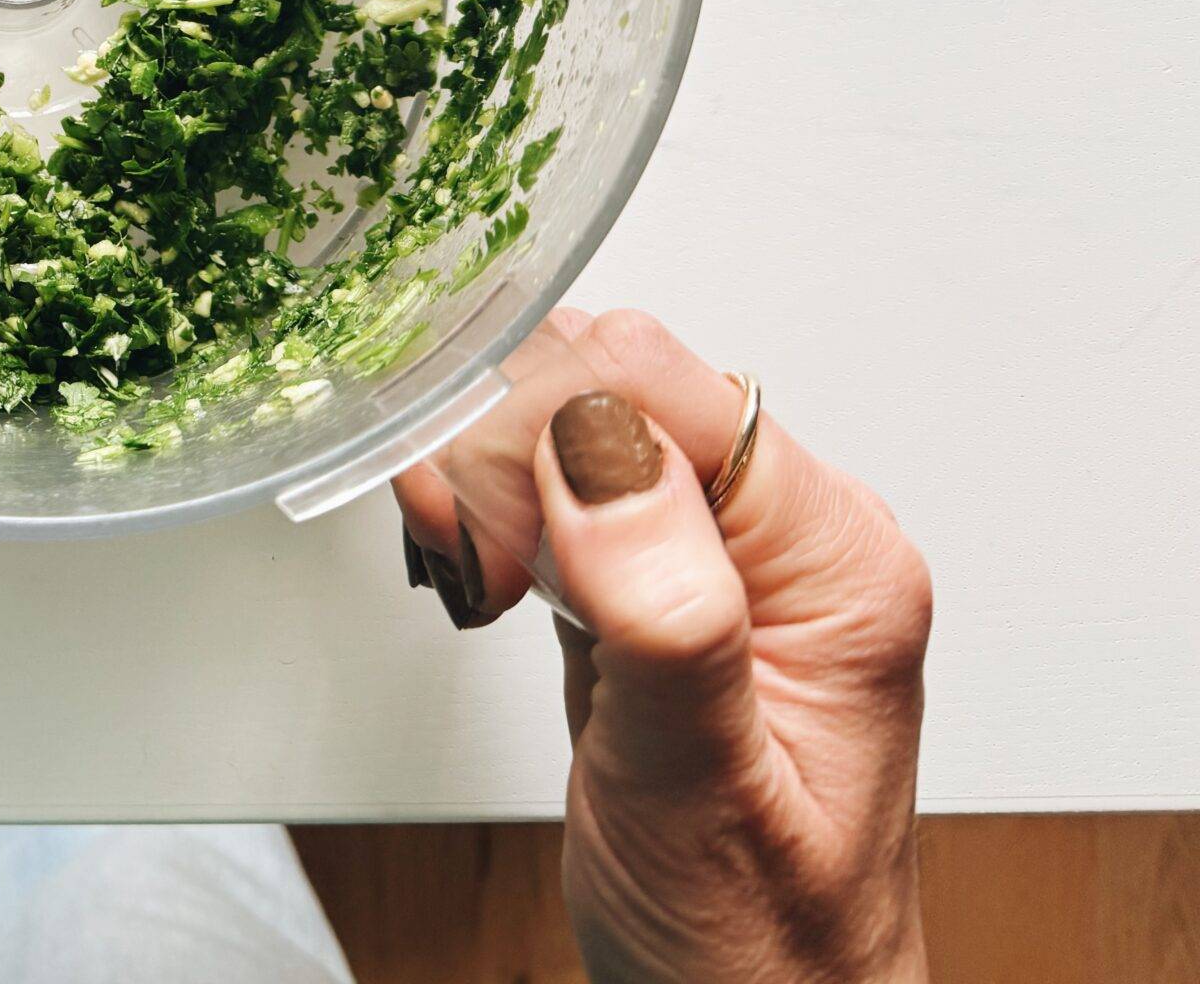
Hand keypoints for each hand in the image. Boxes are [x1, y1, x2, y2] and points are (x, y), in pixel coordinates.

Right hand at [395, 309, 933, 983]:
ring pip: (569, 418)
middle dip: (506, 448)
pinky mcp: (652, 576)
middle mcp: (785, 536)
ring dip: (489, 476)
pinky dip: (493, 509)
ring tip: (478, 576)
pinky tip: (485, 575)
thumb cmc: (758, 945)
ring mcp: (717, 553)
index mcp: (834, 558)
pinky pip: (557, 479)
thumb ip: (664, 611)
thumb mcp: (701, 786)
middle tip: (475, 562)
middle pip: (608, 381)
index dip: (548, 428)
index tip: (490, 525)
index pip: (667, 385)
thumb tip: (601, 449)